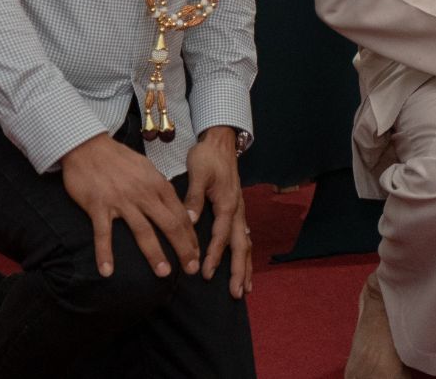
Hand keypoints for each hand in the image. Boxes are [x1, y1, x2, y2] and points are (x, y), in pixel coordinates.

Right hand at [61, 132, 200, 281]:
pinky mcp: (99, 206)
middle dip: (183, 248)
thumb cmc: (119, 160)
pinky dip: (105, 253)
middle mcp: (144, 194)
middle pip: (169, 224)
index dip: (191, 235)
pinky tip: (107, 271)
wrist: (89, 147)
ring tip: (163, 273)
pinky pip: (103, 234)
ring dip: (154, 254)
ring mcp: (122, 201)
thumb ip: (161, 189)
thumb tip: (176, 208)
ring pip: (143, 231)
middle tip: (191, 269)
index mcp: (158, 185)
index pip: (181, 214)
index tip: (198, 252)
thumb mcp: (148, 170)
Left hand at [183, 127, 250, 297]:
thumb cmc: (208, 157)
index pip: (221, 235)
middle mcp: (237, 210)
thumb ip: (194, 198)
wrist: (220, 141)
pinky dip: (245, 254)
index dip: (214, 255)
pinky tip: (244, 264)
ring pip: (246, 243)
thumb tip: (189, 221)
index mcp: (227, 203)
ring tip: (245, 288)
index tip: (206, 273)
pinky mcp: (237, 210)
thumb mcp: (198, 173)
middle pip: (241, 246)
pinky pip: (244, 236)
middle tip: (238, 294)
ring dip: (246, 267)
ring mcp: (239, 211)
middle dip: (240, 271)